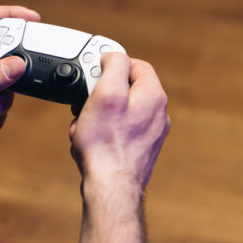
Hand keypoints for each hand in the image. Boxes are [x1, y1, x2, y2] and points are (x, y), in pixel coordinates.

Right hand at [69, 54, 169, 188]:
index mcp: (154, 95)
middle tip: (85, 101)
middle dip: (100, 93)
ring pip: (118, 111)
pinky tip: (88, 142)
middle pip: (125, 88)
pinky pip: (117, 130)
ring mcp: (150, 133)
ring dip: (97, 114)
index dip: (111, 64)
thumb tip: (115, 55)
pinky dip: (101, 132)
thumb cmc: (105, 143)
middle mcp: (157, 113)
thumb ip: (114, 66)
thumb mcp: (106, 92)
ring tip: (84, 125)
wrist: (110, 187)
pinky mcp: (140, 150)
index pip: (135, 64)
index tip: (94, 72)